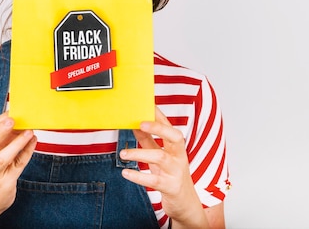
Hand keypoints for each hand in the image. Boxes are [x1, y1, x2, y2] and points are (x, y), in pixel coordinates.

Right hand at [0, 111, 36, 219]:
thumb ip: (1, 138)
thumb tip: (18, 118)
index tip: (12, 111)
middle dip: (0, 131)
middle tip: (13, 120)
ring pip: (3, 158)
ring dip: (17, 143)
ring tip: (29, 131)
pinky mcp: (5, 184)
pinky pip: (18, 166)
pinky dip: (27, 152)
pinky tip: (33, 141)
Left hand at [120, 107, 208, 227]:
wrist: (185, 204)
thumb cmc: (171, 175)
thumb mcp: (160, 155)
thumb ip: (148, 141)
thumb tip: (134, 124)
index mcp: (176, 146)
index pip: (169, 125)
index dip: (158, 114)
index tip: (146, 104)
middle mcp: (179, 156)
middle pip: (175, 137)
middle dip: (158, 128)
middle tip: (140, 123)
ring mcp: (176, 172)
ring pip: (160, 157)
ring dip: (139, 153)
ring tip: (123, 154)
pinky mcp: (170, 187)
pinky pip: (154, 180)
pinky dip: (138, 176)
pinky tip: (126, 172)